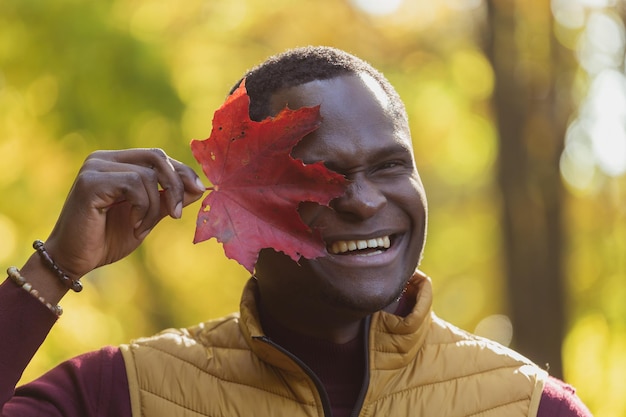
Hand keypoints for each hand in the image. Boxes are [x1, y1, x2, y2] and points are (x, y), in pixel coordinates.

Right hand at [43, 148, 205, 279]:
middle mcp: (104, 159)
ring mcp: (95, 167)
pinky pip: (134, 185)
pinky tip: (133, 225)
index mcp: (116, 162)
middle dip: (176, 185)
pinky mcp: (90, 181)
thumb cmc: (107, 239)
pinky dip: (142, 208)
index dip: (182, 172)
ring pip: (148, 176)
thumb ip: (169, 200)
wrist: (74, 260)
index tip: (201, 190)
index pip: (158, 157)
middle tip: (177, 213)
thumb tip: (200, 188)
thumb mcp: (148, 217)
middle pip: (156, 157)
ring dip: (154, 207)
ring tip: (141, 227)